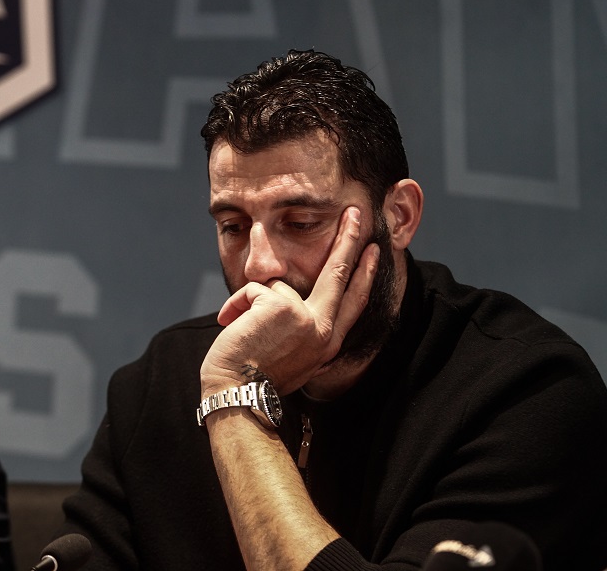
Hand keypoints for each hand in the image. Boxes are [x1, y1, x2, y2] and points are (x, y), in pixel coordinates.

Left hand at [200, 206, 379, 395]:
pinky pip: (254, 289)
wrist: (237, 394)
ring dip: (250, 303)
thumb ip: (300, 325)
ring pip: (277, 285)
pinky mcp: (281, 306)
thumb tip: (286, 294)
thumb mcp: (291, 354)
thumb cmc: (255, 378)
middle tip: (355, 212)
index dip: (365, 273)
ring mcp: (305, 318)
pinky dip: (236, 305)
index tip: (373, 251)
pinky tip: (233, 327)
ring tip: (241, 331)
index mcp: (328, 343)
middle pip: (340, 273)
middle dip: (349, 239)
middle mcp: (323, 331)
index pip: (354, 301)